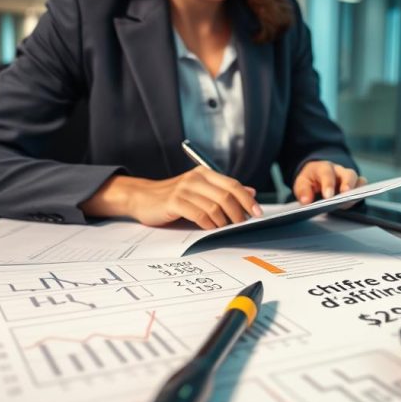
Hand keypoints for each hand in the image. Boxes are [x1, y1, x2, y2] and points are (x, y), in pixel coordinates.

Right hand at [81, 168, 261, 228]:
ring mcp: (185, 189)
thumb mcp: (200, 190)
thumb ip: (224, 190)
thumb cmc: (173, 197)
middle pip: (227, 196)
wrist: (142, 198)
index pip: (233, 185)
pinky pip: (200, 214)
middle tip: (242, 224)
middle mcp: (196, 178)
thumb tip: (251, 192)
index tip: (257, 213)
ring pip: (215, 206)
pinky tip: (209, 228)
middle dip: (239, 213)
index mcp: (204, 173)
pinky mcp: (175, 202)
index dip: (248, 200)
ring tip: (224, 228)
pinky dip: (209, 224)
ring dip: (223, 221)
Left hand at [293, 161, 366, 204]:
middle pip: (348, 174)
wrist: (317, 175)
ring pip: (358, 180)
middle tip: (345, 195)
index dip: (328, 184)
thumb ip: (303, 191)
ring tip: (349, 201)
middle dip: (348, 184)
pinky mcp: (355, 185)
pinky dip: (360, 194)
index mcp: (324, 168)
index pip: (327, 173)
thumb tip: (306, 201)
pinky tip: (352, 202)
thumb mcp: (301, 183)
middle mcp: (339, 171)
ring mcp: (349, 178)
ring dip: (356, 191)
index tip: (328, 196)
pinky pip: (362, 187)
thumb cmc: (310, 179)